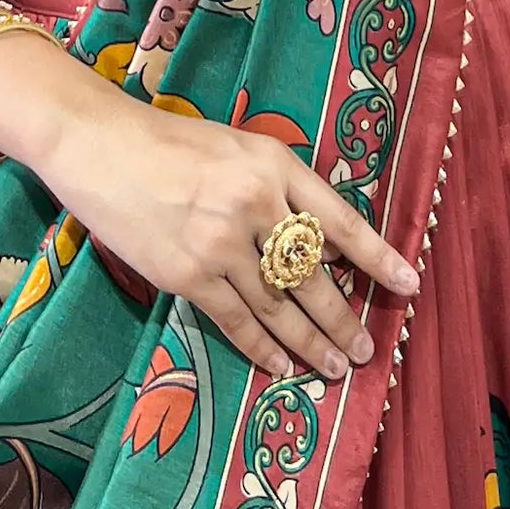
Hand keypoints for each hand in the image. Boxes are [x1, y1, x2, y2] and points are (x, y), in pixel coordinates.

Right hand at [0, 33, 418, 379]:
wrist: (100, 144)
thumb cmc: (170, 140)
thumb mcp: (239, 146)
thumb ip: (280, 187)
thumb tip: (319, 242)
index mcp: (275, 165)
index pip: (342, 222)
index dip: (379, 258)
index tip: (409, 286)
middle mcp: (257, 204)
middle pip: (314, 276)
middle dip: (344, 319)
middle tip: (365, 351)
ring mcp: (221, 243)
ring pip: (279, 307)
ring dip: (310, 344)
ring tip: (334, 368)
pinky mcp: (187, 274)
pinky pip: (236, 321)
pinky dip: (262, 348)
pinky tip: (281, 366)